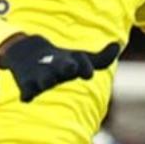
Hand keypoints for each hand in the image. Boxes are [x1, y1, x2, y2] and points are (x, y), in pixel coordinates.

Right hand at [0, 34, 122, 102]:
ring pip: (44, 80)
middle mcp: (56, 67)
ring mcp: (40, 75)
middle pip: (63, 67)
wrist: (27, 52)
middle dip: (66, 66)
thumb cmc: (60, 60)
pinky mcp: (26, 83)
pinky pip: (26, 91)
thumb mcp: (80, 57)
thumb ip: (101, 59)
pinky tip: (26, 98)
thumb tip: (118, 45)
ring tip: (46, 81)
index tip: (88, 74)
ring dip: (46, 80)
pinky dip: (26, 94)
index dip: (85, 67)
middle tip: (70, 68)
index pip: (81, 64)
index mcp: (70, 61)